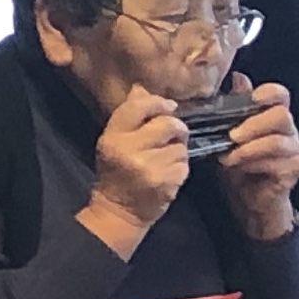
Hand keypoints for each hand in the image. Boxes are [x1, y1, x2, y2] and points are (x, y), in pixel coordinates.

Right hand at [82, 87, 191, 246]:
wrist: (120, 211)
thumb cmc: (116, 171)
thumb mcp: (114, 141)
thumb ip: (129, 115)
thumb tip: (142, 88)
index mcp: (113, 137)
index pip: (138, 107)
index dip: (158, 102)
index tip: (168, 106)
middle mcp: (130, 150)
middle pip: (167, 124)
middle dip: (175, 127)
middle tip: (173, 134)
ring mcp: (150, 168)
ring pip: (180, 145)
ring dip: (177, 150)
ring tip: (164, 158)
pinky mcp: (166, 182)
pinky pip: (184, 163)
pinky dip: (180, 166)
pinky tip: (168, 172)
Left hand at [210, 78, 298, 239]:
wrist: (250, 200)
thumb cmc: (240, 165)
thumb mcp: (229, 134)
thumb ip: (234, 107)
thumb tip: (237, 77)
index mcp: (274, 116)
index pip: (280, 94)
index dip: (268, 92)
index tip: (252, 98)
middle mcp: (290, 130)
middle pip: (281, 115)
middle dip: (253, 124)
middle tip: (231, 135)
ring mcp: (295, 150)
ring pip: (277, 140)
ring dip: (248, 148)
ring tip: (229, 155)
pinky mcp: (295, 169)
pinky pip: (277, 162)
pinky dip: (253, 163)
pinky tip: (239, 167)